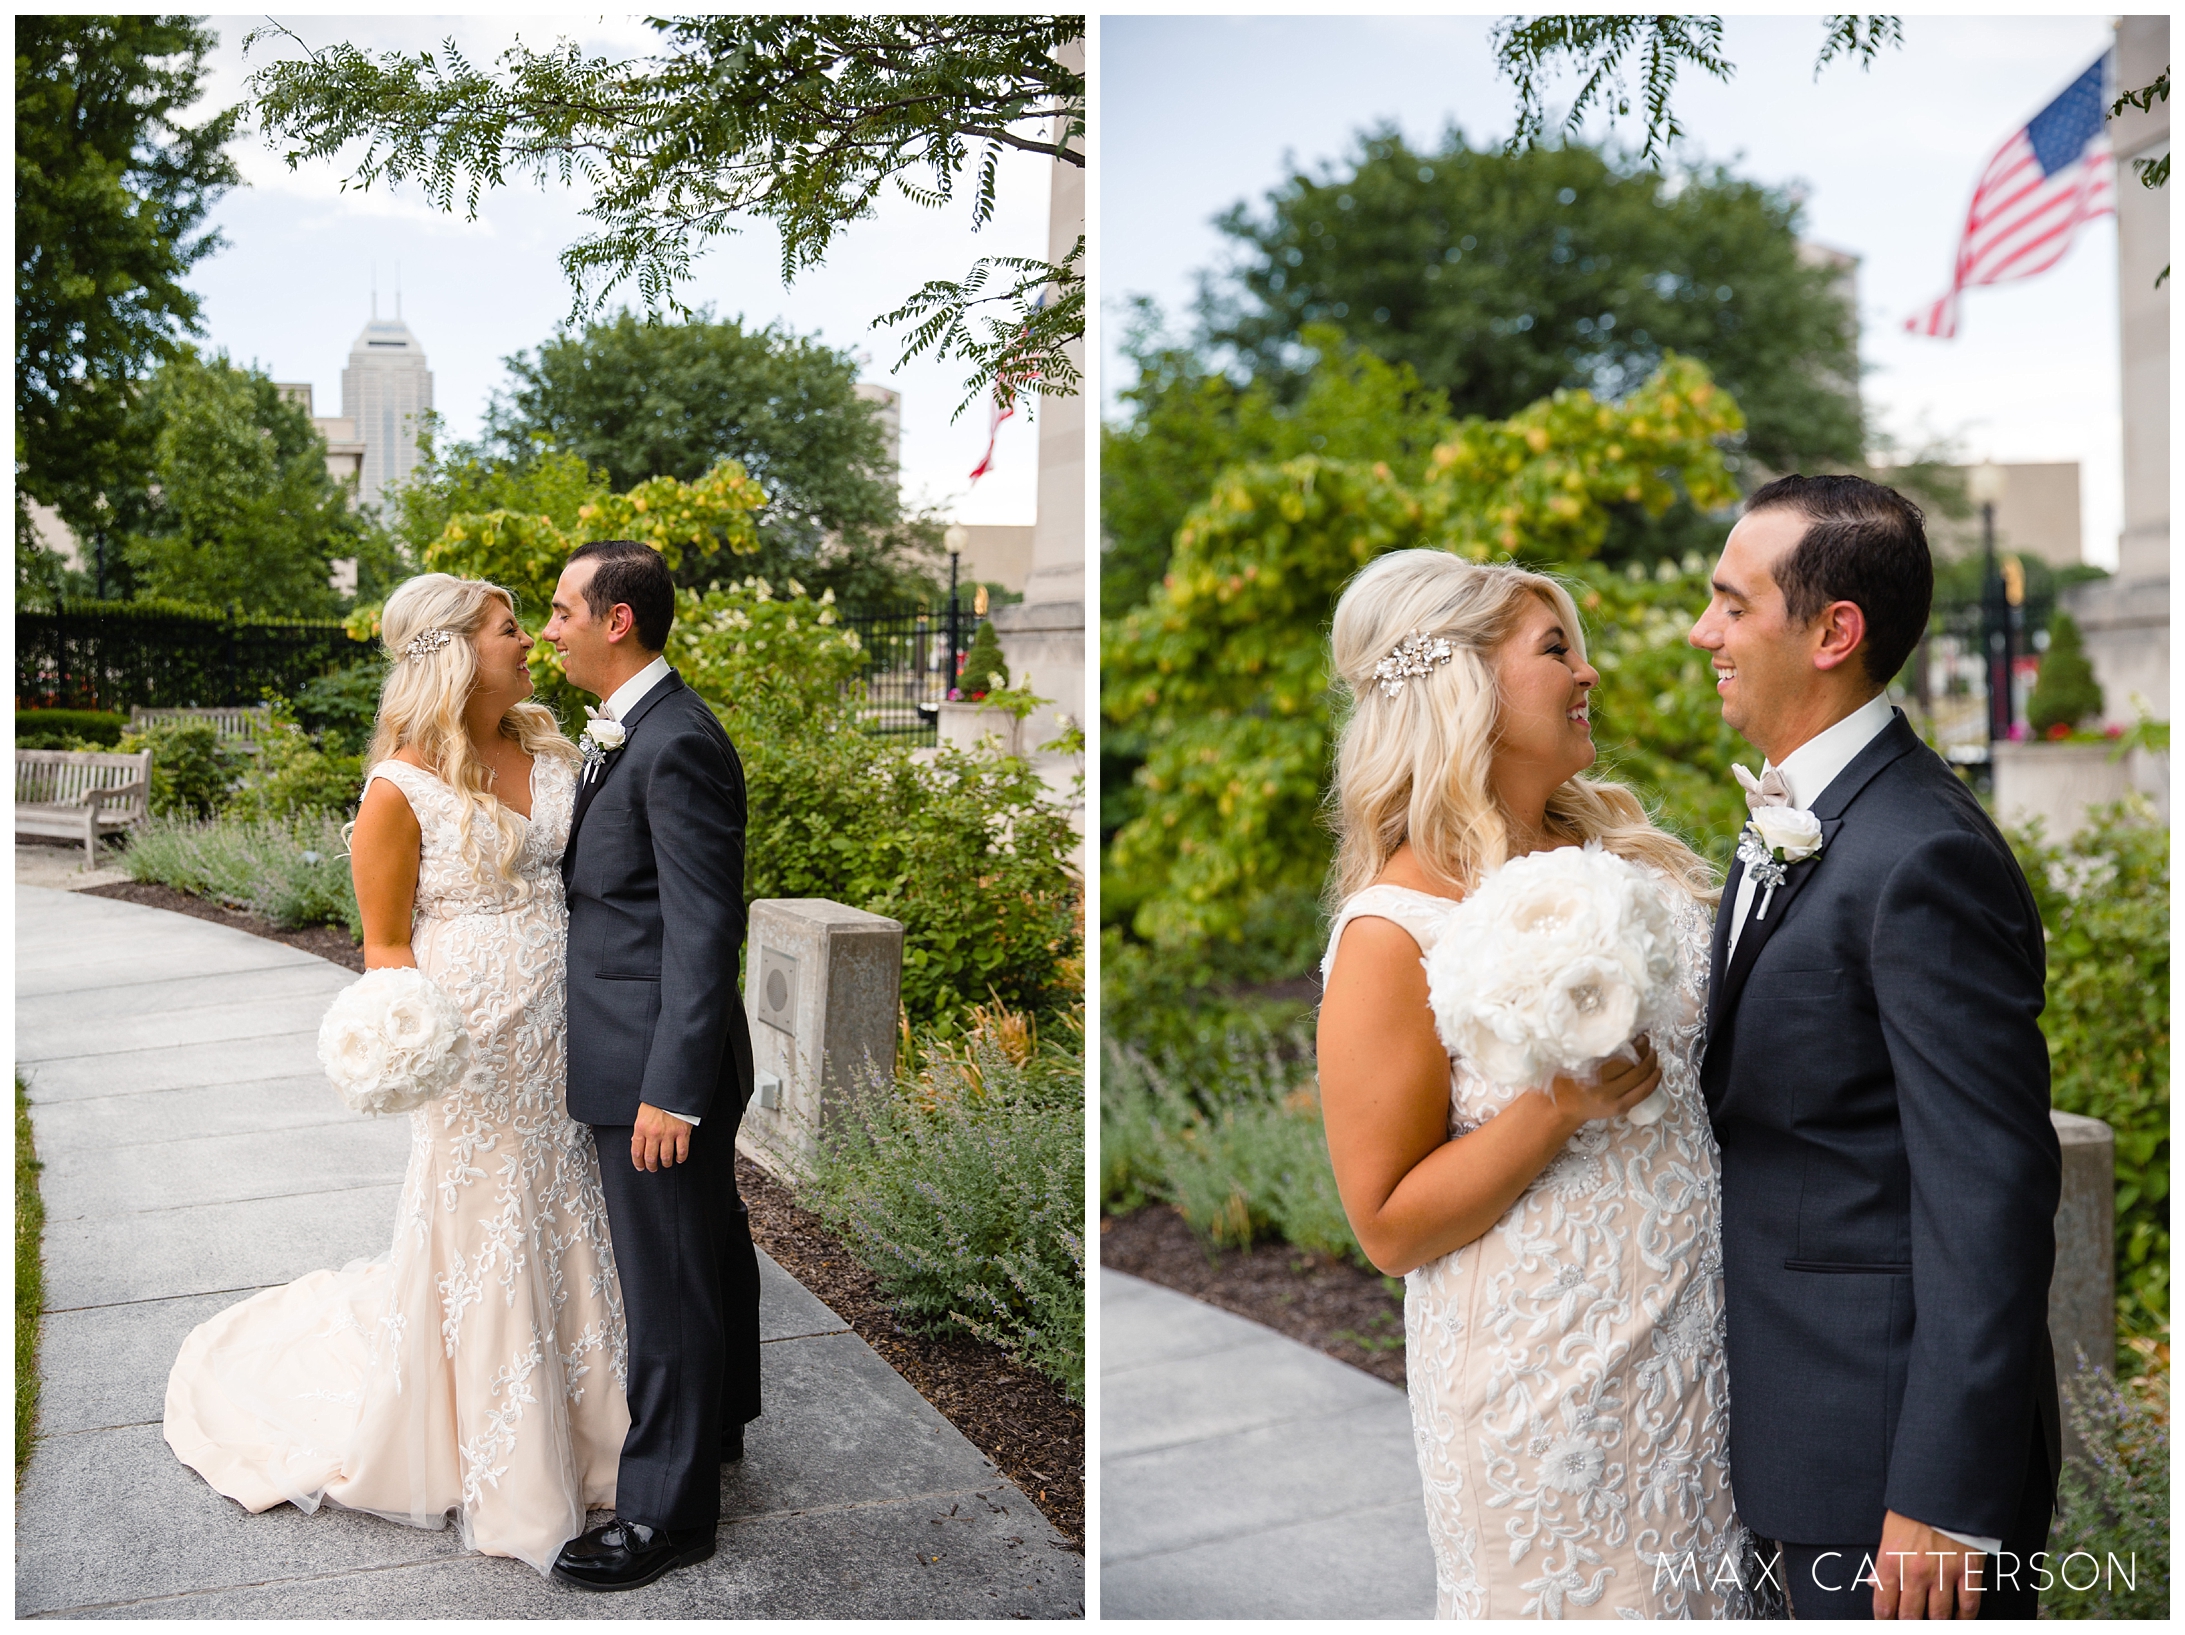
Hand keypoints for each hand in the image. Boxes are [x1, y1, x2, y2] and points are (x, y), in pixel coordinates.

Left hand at [631, 1102, 691, 1171]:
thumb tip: (636, 1142)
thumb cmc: (657, 1101)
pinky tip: (679, 1159)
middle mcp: (654, 1133)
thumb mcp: (642, 1114)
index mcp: (641, 1128)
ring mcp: (668, 1134)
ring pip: (666, 1157)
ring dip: (666, 1163)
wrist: (673, 1091)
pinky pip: (682, 1151)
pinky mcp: (682, 1133)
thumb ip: (640, 1129)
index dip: (638, 1163)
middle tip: (653, 1168)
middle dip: (651, 1166)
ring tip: (666, 1164)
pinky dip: (680, 1158)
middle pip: (651, 1157)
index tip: (640, 1167)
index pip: (637, 1152)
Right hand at [1547, 1035, 1661, 1126]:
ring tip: (1652, 1051)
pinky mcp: (1620, 1108)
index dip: (1632, 1041)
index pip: (1618, 1054)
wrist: (1563, 1109)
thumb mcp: (1569, 1061)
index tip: (1636, 1030)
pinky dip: (1654, 1080)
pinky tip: (1658, 1070)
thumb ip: (1586, 1050)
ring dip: (1651, 1062)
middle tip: (1645, 1038)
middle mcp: (1603, 1088)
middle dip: (1644, 1049)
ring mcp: (1613, 1100)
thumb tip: (1612, 1029)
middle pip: (1633, 1064)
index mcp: (1589, 1074)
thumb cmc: (1564, 1080)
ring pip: (1641, 1078)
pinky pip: (1643, 1093)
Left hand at [1869, 1510, 1982, 1619]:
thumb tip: (1872, 1583)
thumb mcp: (1889, 1531)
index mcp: (1892, 1561)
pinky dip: (1965, 1617)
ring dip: (1936, 1623)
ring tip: (1934, 1623)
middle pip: (1911, 1615)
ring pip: (1940, 1615)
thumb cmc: (1915, 1509)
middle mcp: (1915, 1572)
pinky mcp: (1968, 1571)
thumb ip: (1882, 1561)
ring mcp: (1943, 1574)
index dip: (1884, 1620)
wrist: (1944, 1492)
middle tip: (1910, 1625)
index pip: (1883, 1603)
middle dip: (1909, 1625)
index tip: (1885, 1625)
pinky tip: (1960, 1619)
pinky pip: (1968, 1604)